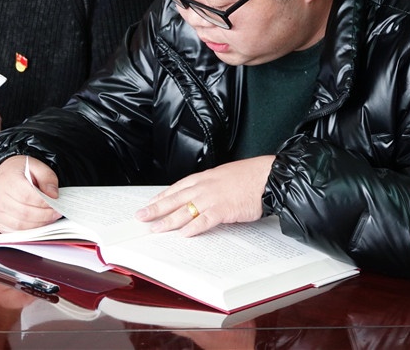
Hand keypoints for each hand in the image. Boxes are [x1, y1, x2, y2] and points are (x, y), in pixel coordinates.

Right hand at [0, 155, 61, 232]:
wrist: (5, 174)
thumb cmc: (22, 171)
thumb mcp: (37, 166)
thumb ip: (47, 178)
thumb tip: (53, 195)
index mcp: (8, 180)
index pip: (27, 196)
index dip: (44, 202)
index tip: (57, 204)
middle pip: (24, 212)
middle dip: (44, 215)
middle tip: (57, 213)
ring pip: (20, 224)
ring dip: (38, 224)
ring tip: (50, 218)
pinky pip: (14, 230)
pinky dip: (29, 230)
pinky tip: (39, 223)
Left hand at [135, 155, 272, 236]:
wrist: (268, 176)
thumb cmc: (251, 176)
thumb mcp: (225, 176)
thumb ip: (212, 186)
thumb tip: (203, 195)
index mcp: (205, 178)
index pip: (177, 188)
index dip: (162, 196)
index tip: (151, 202)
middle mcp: (205, 187)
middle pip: (175, 199)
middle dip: (156, 208)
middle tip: (141, 216)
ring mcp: (213, 198)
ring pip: (184, 211)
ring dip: (168, 221)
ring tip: (155, 229)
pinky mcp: (224, 209)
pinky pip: (204, 220)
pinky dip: (193, 228)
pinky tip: (183, 234)